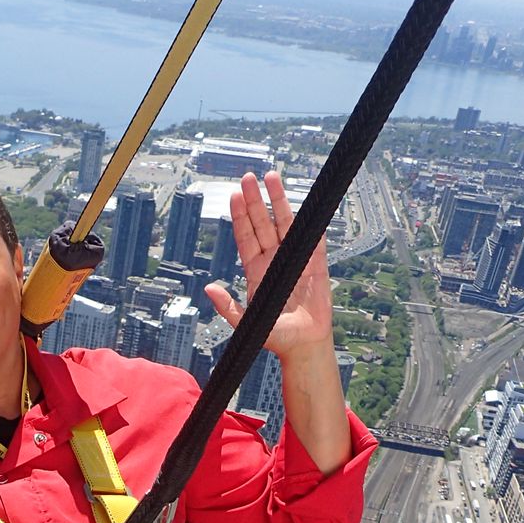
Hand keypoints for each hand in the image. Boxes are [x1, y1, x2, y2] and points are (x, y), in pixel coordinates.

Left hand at [204, 171, 334, 359]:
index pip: (246, 237)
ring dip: (278, 200)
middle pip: (262, 223)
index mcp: (256, 271)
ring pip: (285, 222)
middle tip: (248, 177)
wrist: (302, 345)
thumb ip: (228, 307)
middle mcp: (273, 260)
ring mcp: (294, 258)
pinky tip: (306, 201)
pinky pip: (312, 237)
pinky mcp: (315, 262)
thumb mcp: (245, 324)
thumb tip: (208, 288)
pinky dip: (310, 221)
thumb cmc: (274, 336)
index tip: (234, 195)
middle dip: (255, 200)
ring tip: (271, 177)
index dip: (240, 216)